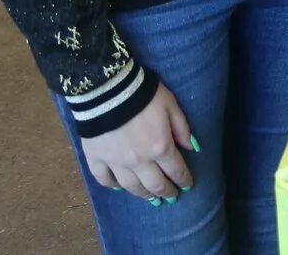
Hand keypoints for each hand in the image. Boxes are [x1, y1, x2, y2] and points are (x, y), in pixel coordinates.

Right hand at [79, 84, 194, 200]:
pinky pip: (104, 179)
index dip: (183, 179)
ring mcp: (115, 162)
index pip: (176, 170)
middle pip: (154, 184)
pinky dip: (112, 186)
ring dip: (142, 194)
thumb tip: (192, 148)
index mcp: (160, 148)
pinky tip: (118, 187)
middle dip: (165, 192)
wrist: (108, 89)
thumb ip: (182, 128)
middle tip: (170, 197)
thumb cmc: (144, 95)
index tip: (187, 185)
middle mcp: (139, 161)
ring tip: (149, 198)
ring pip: (130, 186)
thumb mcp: (171, 106)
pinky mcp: (95, 159)